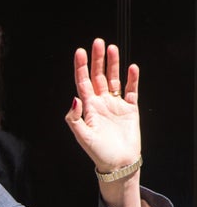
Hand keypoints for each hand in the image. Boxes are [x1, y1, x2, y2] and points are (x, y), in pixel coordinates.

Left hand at [64, 38, 140, 172]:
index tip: (80, 51)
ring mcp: (116, 104)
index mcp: (88, 106)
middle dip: (98, 59)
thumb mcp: (82, 137)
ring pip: (113, 79)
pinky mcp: (130, 109)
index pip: (82, 81)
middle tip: (98, 42)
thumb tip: (74, 98)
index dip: (81, 66)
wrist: (119, 164)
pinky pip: (131, 91)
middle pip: (98, 75)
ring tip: (113, 48)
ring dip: (113, 64)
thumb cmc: (99, 152)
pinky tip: (131, 68)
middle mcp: (101, 102)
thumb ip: (74, 118)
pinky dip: (132, 79)